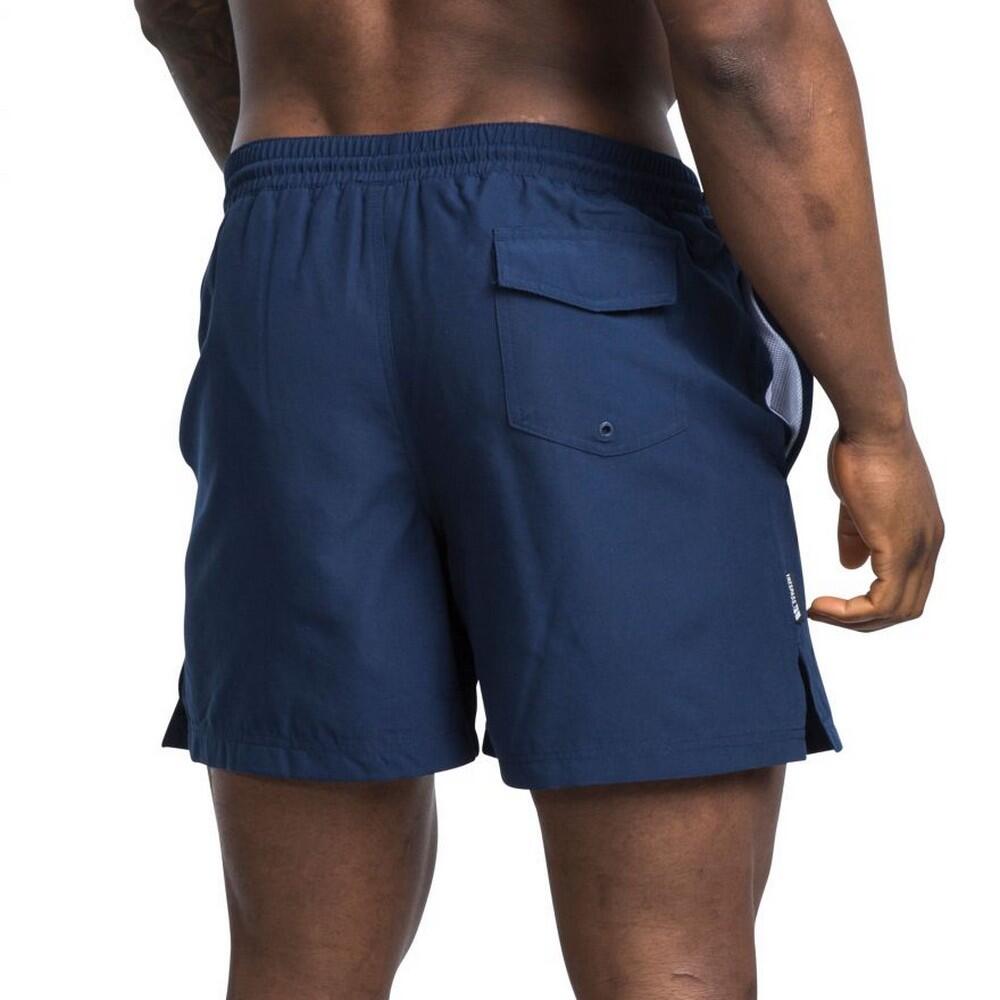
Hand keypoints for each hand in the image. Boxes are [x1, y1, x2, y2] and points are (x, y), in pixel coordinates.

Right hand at [808, 424, 943, 630]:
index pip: (908, 588)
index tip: (835, 602)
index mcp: (923, 534)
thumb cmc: (863, 452)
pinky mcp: (899, 547)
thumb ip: (856, 536)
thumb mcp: (858, 503)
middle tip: (825, 615)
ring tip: (819, 612)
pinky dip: (851, 612)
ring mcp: (918, 547)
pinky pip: (882, 601)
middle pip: (907, 608)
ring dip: (853, 620)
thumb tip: (851, 564)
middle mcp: (928, 545)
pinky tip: (823, 606)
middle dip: (863, 621)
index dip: (871, 604)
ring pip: (897, 611)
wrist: (872, 427)